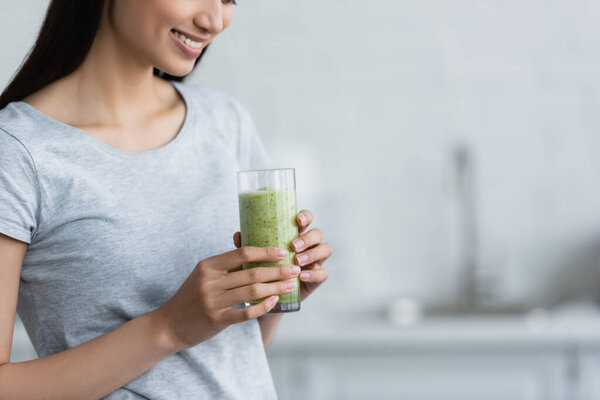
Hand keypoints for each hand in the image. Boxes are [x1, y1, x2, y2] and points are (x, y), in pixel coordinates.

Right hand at [154, 246, 300, 350]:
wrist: (169, 325)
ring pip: (252, 291)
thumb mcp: (204, 276)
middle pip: (251, 272)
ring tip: (291, 284)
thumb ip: (227, 266)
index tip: (283, 251)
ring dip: (275, 287)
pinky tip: (275, 301)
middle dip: (277, 270)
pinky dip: (263, 306)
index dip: (265, 251)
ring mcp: (213, 301)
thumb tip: (256, 254)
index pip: (242, 253)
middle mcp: (210, 281)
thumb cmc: (191, 297)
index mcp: (208, 265)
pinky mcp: (217, 319)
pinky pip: (246, 312)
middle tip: (295, 269)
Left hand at [233, 209, 331, 301]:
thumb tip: (238, 235)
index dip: (305, 217)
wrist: (269, 296)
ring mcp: (315, 260)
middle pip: (318, 233)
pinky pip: (323, 273)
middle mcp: (308, 245)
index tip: (297, 221)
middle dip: (307, 238)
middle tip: (294, 246)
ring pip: (325, 249)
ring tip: (297, 261)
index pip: (307, 219)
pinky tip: (301, 276)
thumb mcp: (255, 257)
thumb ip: (250, 246)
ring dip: (312, 253)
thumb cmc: (264, 269)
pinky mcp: (317, 277)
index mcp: (296, 234)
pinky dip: (313, 274)